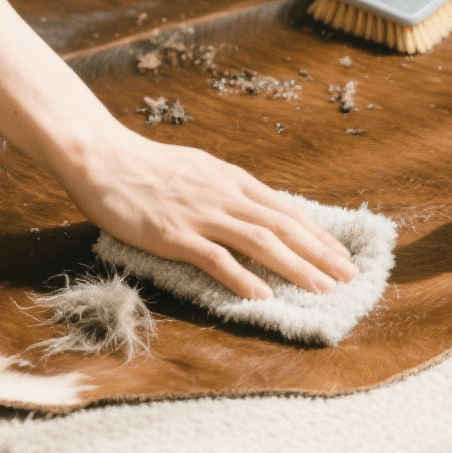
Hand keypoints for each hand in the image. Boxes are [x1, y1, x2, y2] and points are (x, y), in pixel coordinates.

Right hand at [58, 125, 358, 298]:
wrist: (102, 157)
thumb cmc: (144, 165)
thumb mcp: (195, 168)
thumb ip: (223, 189)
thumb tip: (250, 209)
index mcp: (229, 178)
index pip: (284, 209)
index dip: (317, 234)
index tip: (341, 254)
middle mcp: (223, 193)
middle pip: (282, 225)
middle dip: (320, 253)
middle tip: (350, 277)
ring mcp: (200, 213)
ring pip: (260, 241)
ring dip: (296, 267)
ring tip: (322, 289)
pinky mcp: (174, 233)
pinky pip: (216, 258)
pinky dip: (243, 278)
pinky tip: (264, 296)